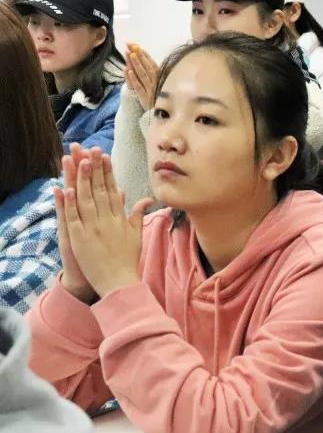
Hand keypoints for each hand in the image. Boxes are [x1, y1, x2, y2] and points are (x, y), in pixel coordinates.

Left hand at [58, 147, 151, 297]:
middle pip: (99, 190)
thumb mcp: (136, 235)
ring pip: (86, 199)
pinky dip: (70, 203)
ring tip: (79, 161)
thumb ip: (138, 215)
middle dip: (94, 168)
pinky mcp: (80, 238)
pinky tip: (67, 189)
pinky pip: (74, 217)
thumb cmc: (128, 260)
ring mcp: (93, 228)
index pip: (113, 190)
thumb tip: (146, 199)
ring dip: (82, 179)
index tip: (104, 156)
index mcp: (120, 218)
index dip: (107, 172)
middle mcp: (107, 220)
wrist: (119, 282)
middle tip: (90, 150)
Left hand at [125, 43, 160, 110]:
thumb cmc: (160, 98)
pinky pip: (138, 87)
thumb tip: (148, 60)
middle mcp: (156, 82)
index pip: (152, 64)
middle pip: (147, 67)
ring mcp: (150, 90)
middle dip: (139, 56)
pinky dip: (134, 79)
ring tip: (131, 55)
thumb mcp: (161, 85)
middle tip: (131, 46)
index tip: (136, 46)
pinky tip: (129, 72)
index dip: (144, 54)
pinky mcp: (144, 97)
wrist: (162, 116)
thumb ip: (156, 74)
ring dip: (137, 64)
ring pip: (143, 75)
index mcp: (161, 78)